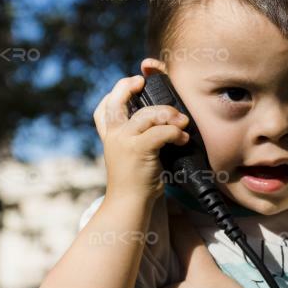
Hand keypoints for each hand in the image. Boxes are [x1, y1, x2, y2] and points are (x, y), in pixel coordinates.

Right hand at [92, 74, 190, 201]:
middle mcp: (113, 136)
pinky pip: (160, 132)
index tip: (133, 82)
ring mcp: (123, 142)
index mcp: (110, 136)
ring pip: (146, 115)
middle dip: (128, 86)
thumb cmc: (137, 181)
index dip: (116, 91)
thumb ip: (140, 136)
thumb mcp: (133, 154)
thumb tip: (165, 118)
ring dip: (167, 114)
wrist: (129, 204)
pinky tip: (183, 138)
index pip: (104, 108)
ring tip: (181, 121)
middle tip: (144, 83)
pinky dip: (175, 132)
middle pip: (116, 102)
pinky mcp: (137, 150)